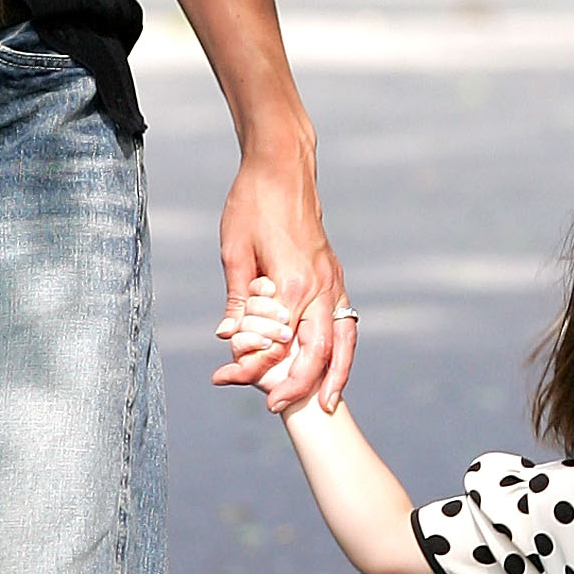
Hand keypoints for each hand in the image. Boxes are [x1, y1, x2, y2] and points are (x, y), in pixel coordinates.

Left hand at [210, 143, 354, 414]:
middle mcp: (321, 286)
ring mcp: (333, 281)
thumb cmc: (253, 203)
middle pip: (319, 352)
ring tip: (325, 404)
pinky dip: (343, 350)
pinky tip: (334, 366)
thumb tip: (228, 337)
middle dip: (299, 385)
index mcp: (293, 283)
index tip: (228, 380)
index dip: (254, 367)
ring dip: (335, 375)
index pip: (278, 342)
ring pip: (343, 341)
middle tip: (275, 408)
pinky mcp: (335, 275)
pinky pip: (346, 322)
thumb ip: (237, 298)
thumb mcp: (234, 250)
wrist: (283, 166)